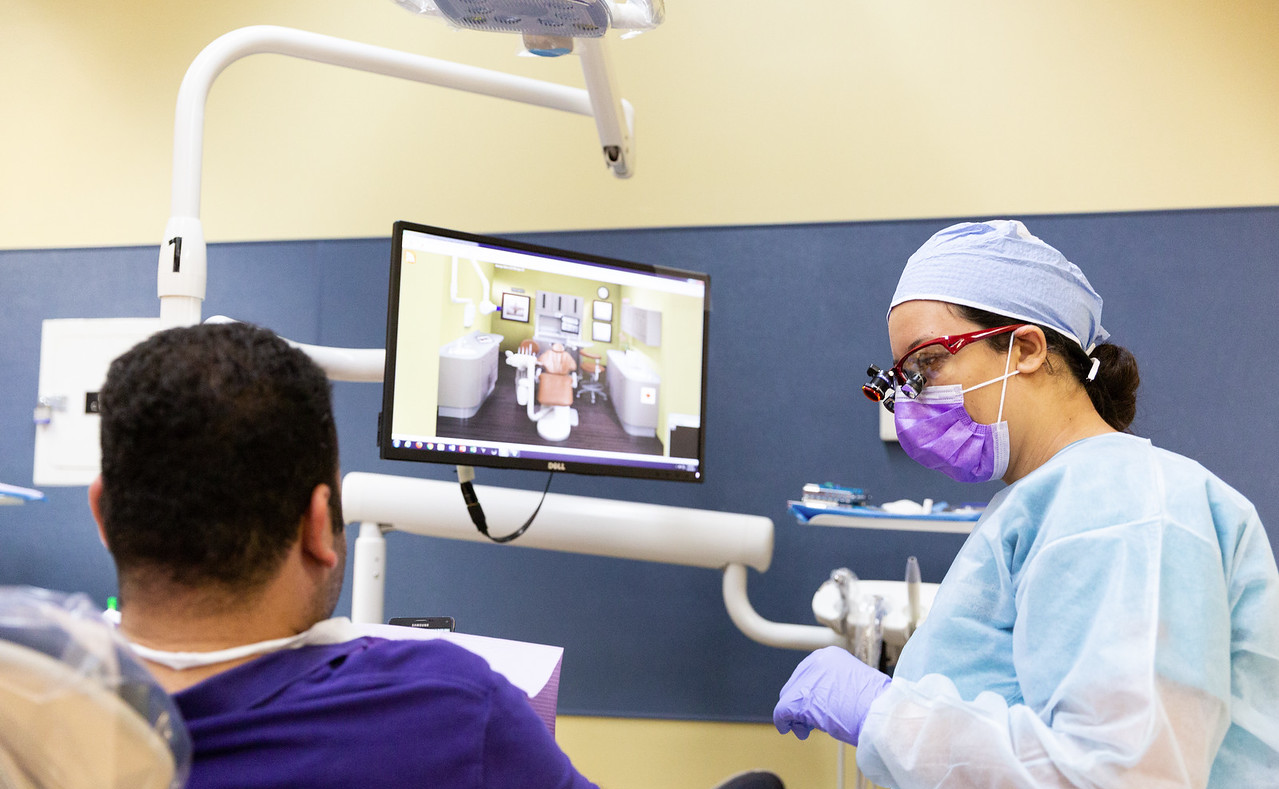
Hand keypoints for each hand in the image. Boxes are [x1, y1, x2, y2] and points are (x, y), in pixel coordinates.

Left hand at [773, 645, 891, 744]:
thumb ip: (834, 687)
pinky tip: (787, 729)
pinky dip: (783, 722)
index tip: (811, 706)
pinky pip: (782, 711)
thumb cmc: (876, 704)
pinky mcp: (800, 699)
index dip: (808, 693)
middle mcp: (816, 661)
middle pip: (796, 685)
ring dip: (794, 715)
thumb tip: (822, 701)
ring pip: (788, 698)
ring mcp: (807, 679)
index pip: (807, 673)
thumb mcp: (854, 685)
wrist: (881, 713)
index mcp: (830, 655)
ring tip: (806, 729)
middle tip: (807, 722)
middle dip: (799, 705)